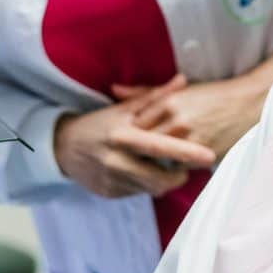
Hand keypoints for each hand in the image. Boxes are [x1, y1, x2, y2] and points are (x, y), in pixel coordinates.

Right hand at [54, 83, 215, 199]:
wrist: (63, 147)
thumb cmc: (101, 123)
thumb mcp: (126, 108)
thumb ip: (157, 96)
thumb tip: (183, 79)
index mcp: (123, 136)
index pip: (160, 147)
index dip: (186, 153)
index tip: (209, 156)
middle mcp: (115, 161)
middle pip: (158, 178)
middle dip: (179, 176)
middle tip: (190, 168)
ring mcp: (111, 180)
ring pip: (150, 188)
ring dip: (165, 181)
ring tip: (171, 169)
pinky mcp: (108, 193)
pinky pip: (137, 192)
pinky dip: (147, 184)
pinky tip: (148, 172)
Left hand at [112, 45, 272, 158]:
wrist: (250, 102)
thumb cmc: (213, 94)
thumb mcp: (180, 90)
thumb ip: (145, 93)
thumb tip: (113, 90)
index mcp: (169, 102)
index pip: (134, 125)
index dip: (127, 136)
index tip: (120, 141)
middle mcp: (176, 121)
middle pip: (142, 146)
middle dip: (134, 153)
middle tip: (123, 159)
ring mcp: (190, 140)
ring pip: (158, 161)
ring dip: (152, 164)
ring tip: (145, 165)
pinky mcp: (203, 155)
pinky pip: (178, 169)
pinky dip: (172, 169)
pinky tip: (171, 167)